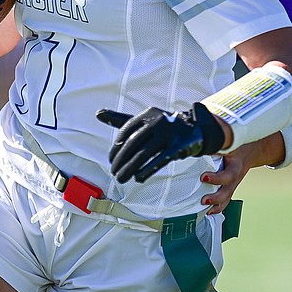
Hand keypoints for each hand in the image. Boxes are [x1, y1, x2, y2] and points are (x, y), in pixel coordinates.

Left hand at [97, 103, 225, 183]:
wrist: (194, 130)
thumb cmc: (161, 127)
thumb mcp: (143, 121)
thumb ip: (120, 120)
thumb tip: (98, 113)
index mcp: (147, 114)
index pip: (125, 131)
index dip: (116, 147)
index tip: (110, 160)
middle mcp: (157, 121)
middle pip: (133, 143)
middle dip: (120, 160)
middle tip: (113, 172)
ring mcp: (168, 133)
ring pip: (144, 154)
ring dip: (129, 168)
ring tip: (121, 178)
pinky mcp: (178, 147)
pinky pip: (159, 161)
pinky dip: (146, 170)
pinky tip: (138, 178)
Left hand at [200, 135, 280, 212]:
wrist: (250, 149)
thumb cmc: (236, 144)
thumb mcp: (228, 141)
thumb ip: (215, 140)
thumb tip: (197, 136)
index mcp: (235, 163)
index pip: (229, 173)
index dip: (217, 178)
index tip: (204, 177)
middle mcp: (236, 175)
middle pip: (229, 190)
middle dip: (216, 197)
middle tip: (204, 199)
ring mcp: (234, 183)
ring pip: (228, 197)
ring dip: (216, 205)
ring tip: (206, 209)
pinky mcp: (230, 187)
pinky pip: (226, 200)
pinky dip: (217, 208)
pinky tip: (208, 212)